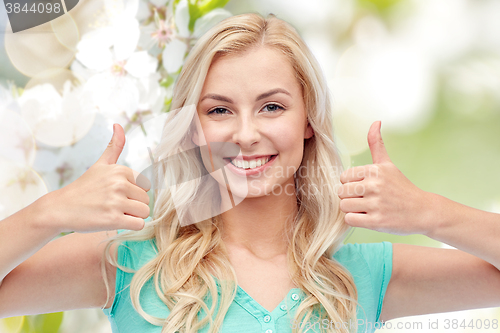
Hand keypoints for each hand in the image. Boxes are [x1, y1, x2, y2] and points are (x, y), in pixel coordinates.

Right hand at [44, 124, 150, 232]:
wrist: (60, 208)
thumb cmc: (84, 188)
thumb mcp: (100, 165)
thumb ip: (114, 146)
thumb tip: (119, 125)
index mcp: (120, 170)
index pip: (146, 186)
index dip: (133, 193)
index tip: (115, 194)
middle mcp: (119, 183)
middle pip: (147, 200)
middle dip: (134, 206)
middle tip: (114, 206)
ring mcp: (116, 201)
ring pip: (145, 212)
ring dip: (133, 217)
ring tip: (114, 213)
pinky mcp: (113, 219)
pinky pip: (139, 224)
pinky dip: (131, 226)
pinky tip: (116, 222)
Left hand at [337, 121, 434, 235]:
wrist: (423, 211)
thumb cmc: (401, 188)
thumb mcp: (388, 165)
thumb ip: (377, 144)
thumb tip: (376, 121)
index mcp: (375, 170)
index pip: (343, 177)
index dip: (350, 184)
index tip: (363, 188)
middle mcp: (375, 185)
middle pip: (341, 192)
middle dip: (350, 197)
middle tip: (365, 200)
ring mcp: (376, 204)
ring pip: (343, 206)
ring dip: (352, 209)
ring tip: (367, 208)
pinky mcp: (377, 221)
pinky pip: (349, 219)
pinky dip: (355, 220)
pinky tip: (367, 217)